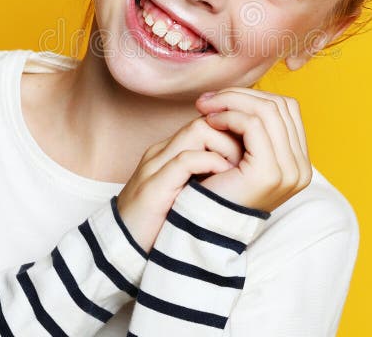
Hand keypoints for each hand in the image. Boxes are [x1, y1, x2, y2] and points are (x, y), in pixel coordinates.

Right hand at [116, 115, 244, 253]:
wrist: (119, 250)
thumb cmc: (155, 224)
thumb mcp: (183, 192)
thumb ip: (202, 176)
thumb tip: (238, 168)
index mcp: (168, 154)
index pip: (208, 122)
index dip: (234, 133)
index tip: (252, 153)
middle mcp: (161, 154)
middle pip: (205, 121)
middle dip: (235, 136)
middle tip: (250, 160)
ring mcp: (155, 168)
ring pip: (197, 131)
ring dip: (227, 147)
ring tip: (238, 169)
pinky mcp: (153, 189)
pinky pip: (184, 161)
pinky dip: (210, 163)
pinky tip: (225, 176)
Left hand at [193, 87, 312, 213]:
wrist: (203, 223)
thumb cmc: (217, 186)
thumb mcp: (243, 153)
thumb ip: (254, 128)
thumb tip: (247, 94)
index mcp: (299, 162)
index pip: (286, 108)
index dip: (253, 95)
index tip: (221, 99)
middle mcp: (301, 168)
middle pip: (279, 105)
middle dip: (240, 95)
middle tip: (208, 99)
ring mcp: (289, 171)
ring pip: (267, 110)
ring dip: (231, 102)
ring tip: (206, 108)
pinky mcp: (270, 172)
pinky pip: (253, 125)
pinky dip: (230, 115)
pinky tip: (210, 121)